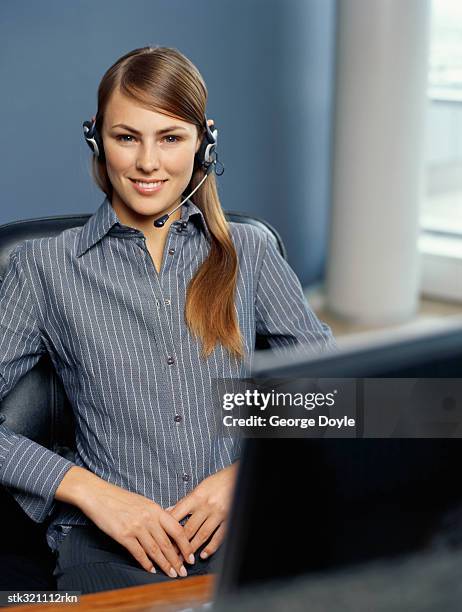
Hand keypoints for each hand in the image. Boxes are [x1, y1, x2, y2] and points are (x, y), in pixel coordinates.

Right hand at [77, 478, 195, 576]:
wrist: (98, 495)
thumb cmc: (120, 498)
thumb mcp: (143, 501)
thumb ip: (156, 513)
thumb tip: (170, 520)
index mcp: (155, 509)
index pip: (177, 529)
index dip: (185, 545)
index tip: (190, 555)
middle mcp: (148, 518)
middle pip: (167, 543)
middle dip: (177, 560)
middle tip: (183, 572)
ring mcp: (136, 527)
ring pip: (155, 550)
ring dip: (164, 564)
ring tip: (171, 574)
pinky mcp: (123, 535)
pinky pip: (138, 553)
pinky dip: (146, 563)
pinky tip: (151, 570)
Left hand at [166, 462, 238, 559]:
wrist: (238, 477)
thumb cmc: (217, 481)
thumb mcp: (200, 487)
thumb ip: (186, 501)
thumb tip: (170, 510)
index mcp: (197, 496)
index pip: (178, 514)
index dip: (168, 528)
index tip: (162, 538)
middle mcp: (206, 506)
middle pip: (189, 528)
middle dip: (178, 544)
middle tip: (171, 555)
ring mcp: (218, 514)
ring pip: (202, 535)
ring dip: (192, 548)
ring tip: (184, 559)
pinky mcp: (229, 519)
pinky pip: (219, 536)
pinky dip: (211, 547)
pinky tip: (204, 554)